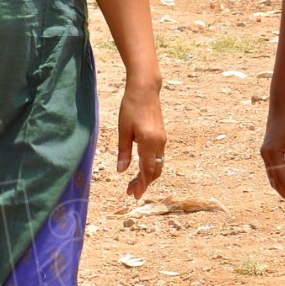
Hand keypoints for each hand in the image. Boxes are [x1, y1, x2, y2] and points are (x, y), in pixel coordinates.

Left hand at [117, 79, 164, 198]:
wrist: (145, 89)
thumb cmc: (131, 107)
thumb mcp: (123, 130)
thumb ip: (123, 152)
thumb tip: (122, 171)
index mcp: (149, 142)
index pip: (147, 170)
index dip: (142, 185)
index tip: (135, 195)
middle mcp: (159, 143)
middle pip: (154, 170)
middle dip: (144, 183)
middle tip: (131, 192)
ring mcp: (162, 140)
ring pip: (157, 164)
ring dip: (147, 176)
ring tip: (134, 183)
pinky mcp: (161, 136)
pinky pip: (158, 157)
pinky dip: (150, 166)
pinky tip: (140, 169)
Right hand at [261, 103, 284, 205]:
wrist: (282, 105)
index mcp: (272, 155)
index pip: (281, 181)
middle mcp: (265, 156)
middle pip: (275, 183)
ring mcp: (265, 154)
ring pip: (273, 178)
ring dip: (284, 189)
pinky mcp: (268, 152)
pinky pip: (273, 171)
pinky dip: (281, 181)